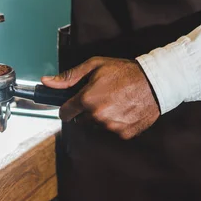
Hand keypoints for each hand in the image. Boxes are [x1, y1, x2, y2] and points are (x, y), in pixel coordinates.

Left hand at [42, 57, 159, 139]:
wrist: (155, 81)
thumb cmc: (124, 71)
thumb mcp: (94, 66)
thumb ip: (68, 76)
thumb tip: (46, 82)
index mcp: (87, 99)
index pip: (64, 113)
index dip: (67, 108)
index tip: (72, 105)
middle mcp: (97, 116)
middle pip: (81, 120)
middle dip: (86, 110)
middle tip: (101, 97)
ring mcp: (111, 127)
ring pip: (97, 126)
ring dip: (101, 117)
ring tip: (114, 102)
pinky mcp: (124, 133)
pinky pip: (112, 131)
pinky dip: (116, 123)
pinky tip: (124, 110)